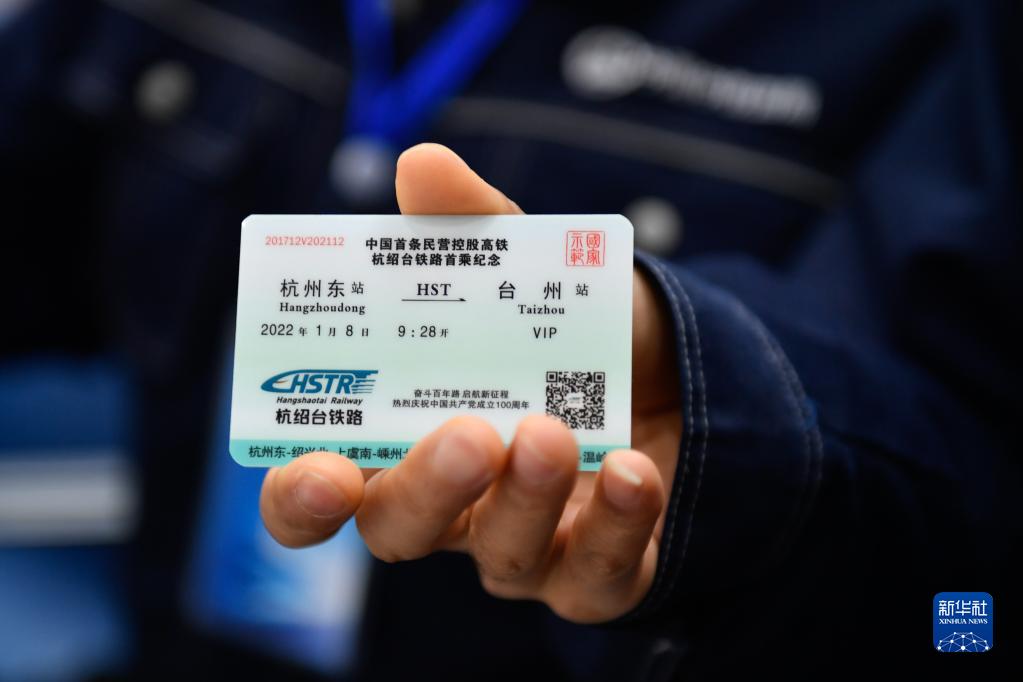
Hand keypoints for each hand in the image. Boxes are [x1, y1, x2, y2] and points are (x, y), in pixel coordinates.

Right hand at [260, 144, 681, 622]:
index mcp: (404, 438)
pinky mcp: (599, 574)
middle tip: (464, 433)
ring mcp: (524, 546)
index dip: (304, 499)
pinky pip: (599, 577)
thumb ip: (474, 227)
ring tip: (553, 430)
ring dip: (525, 498)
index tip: (317, 473)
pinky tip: (632, 473)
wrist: (680, 374)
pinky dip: (615, 526)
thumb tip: (422, 165)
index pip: (326, 491)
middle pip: (401, 529)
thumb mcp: (530, 269)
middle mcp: (452, 505)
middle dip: (425, 488)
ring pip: (502, 557)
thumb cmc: (574, 333)